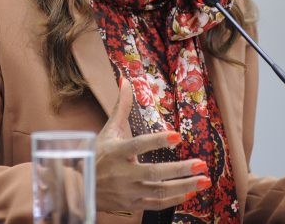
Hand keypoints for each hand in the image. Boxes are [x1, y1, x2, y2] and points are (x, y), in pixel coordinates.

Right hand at [95, 79, 211, 211]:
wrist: (80, 187)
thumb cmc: (97, 154)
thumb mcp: (108, 130)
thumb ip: (122, 107)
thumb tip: (125, 80)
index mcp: (115, 152)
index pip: (138, 145)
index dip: (157, 141)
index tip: (177, 136)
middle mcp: (121, 173)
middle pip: (153, 172)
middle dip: (180, 169)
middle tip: (201, 164)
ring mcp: (127, 191)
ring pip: (158, 190)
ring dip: (183, 185)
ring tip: (204, 179)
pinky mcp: (131, 204)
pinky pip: (155, 203)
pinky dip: (174, 199)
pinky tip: (190, 192)